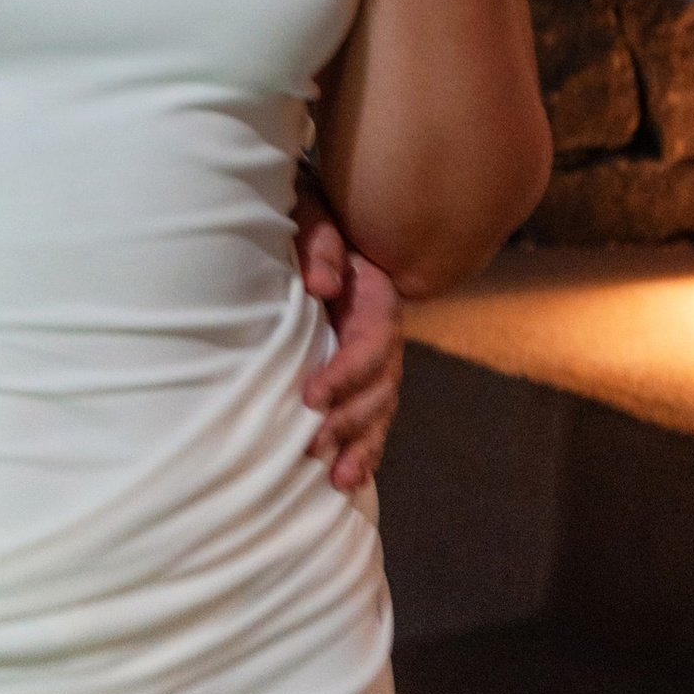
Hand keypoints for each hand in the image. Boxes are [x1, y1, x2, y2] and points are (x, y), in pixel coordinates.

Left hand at [295, 189, 404, 491]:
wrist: (326, 219)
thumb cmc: (313, 215)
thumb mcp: (314, 212)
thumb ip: (320, 242)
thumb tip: (322, 285)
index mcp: (377, 296)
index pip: (371, 344)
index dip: (344, 373)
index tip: (309, 395)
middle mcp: (384, 332)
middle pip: (380, 386)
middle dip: (349, 420)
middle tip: (313, 446)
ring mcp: (377, 358)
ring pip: (380, 409)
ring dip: (362, 445)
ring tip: (339, 479)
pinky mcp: (362, 376)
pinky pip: (373, 417)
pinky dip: (366, 449)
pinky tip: (350, 480)